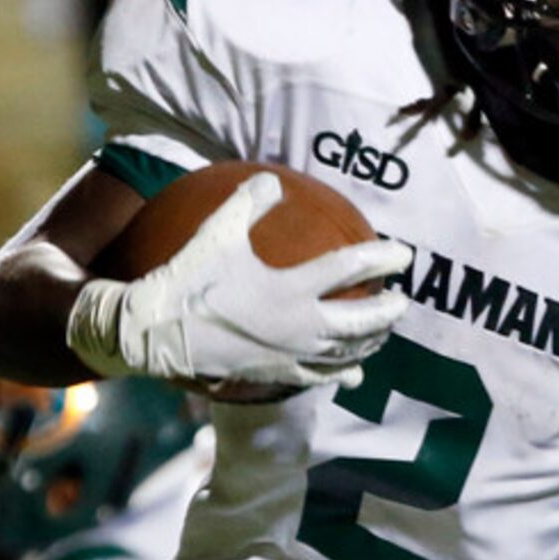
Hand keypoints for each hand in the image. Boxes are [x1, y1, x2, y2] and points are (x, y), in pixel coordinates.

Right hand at [67, 172, 412, 389]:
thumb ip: (248, 203)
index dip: (380, 258)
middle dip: (387, 310)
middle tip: (403, 299)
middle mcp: (298, 327)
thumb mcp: (217, 232)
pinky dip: (341, 375)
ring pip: (346, 354)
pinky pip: (318, 379)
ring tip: (384, 334)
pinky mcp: (275, 376)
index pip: (349, 269)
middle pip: (360, 321)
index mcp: (289, 289)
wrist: (154, 333)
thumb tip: (270, 180)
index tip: (404, 253)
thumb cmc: (186, 279)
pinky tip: (353, 376)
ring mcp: (288, 356)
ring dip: (371, 343)